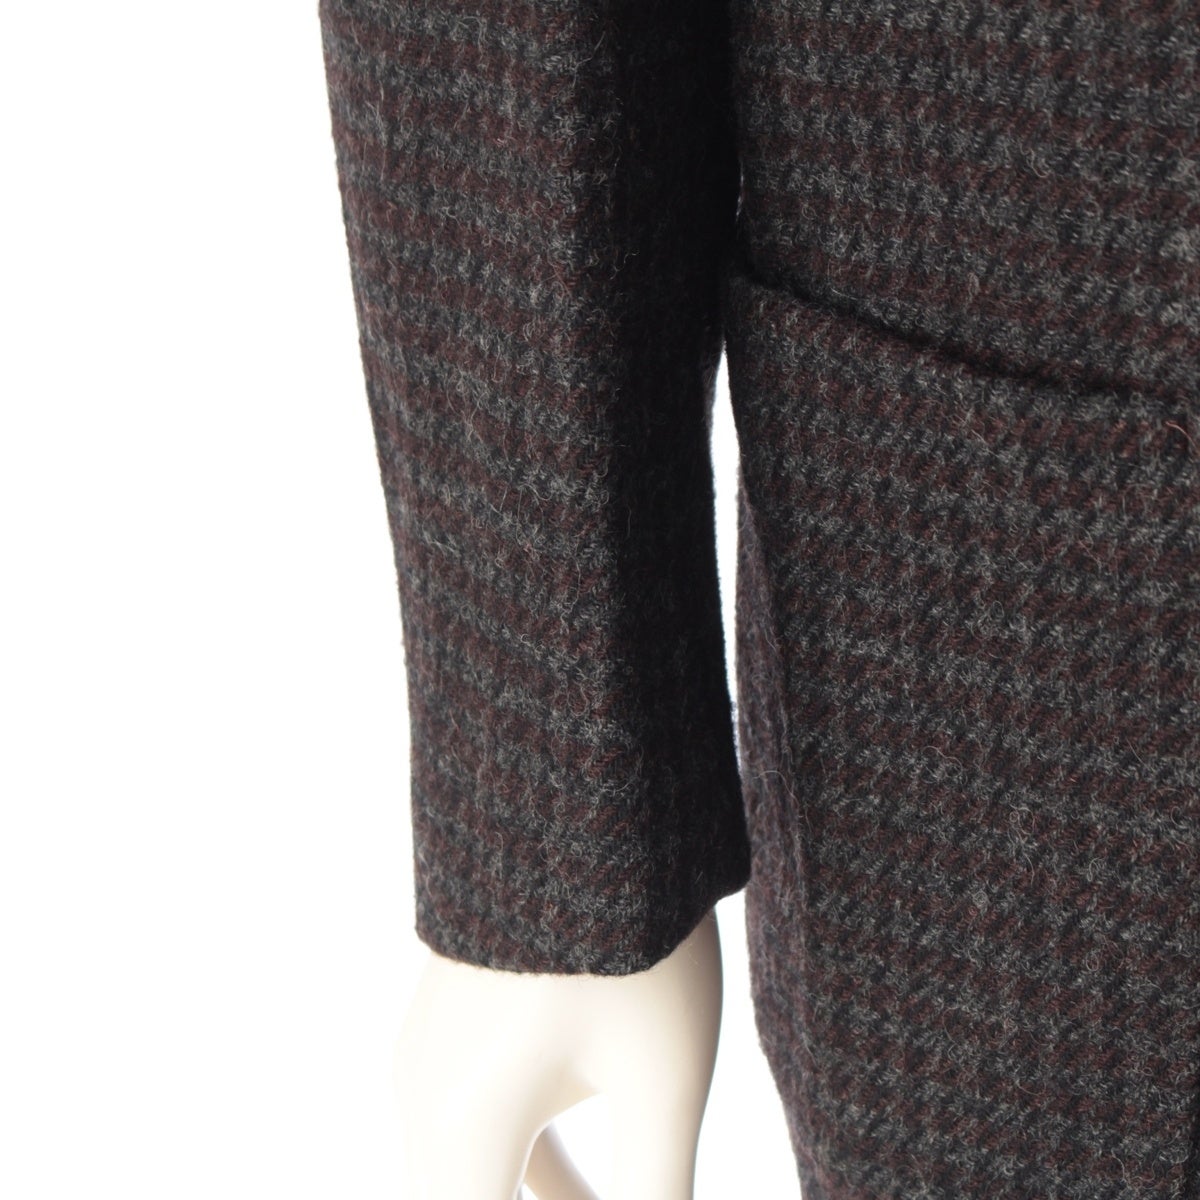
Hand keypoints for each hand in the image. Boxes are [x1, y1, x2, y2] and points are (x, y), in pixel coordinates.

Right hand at [392, 907, 725, 1199]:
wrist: (590, 808)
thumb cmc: (634, 944)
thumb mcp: (662, 1086)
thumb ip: (657, 1196)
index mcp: (461, 1129)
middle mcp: (426, 1098)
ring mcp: (435, 1054)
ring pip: (472, 1174)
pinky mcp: (459, 1023)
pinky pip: (480, 1126)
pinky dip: (532, 1170)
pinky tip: (591, 1196)